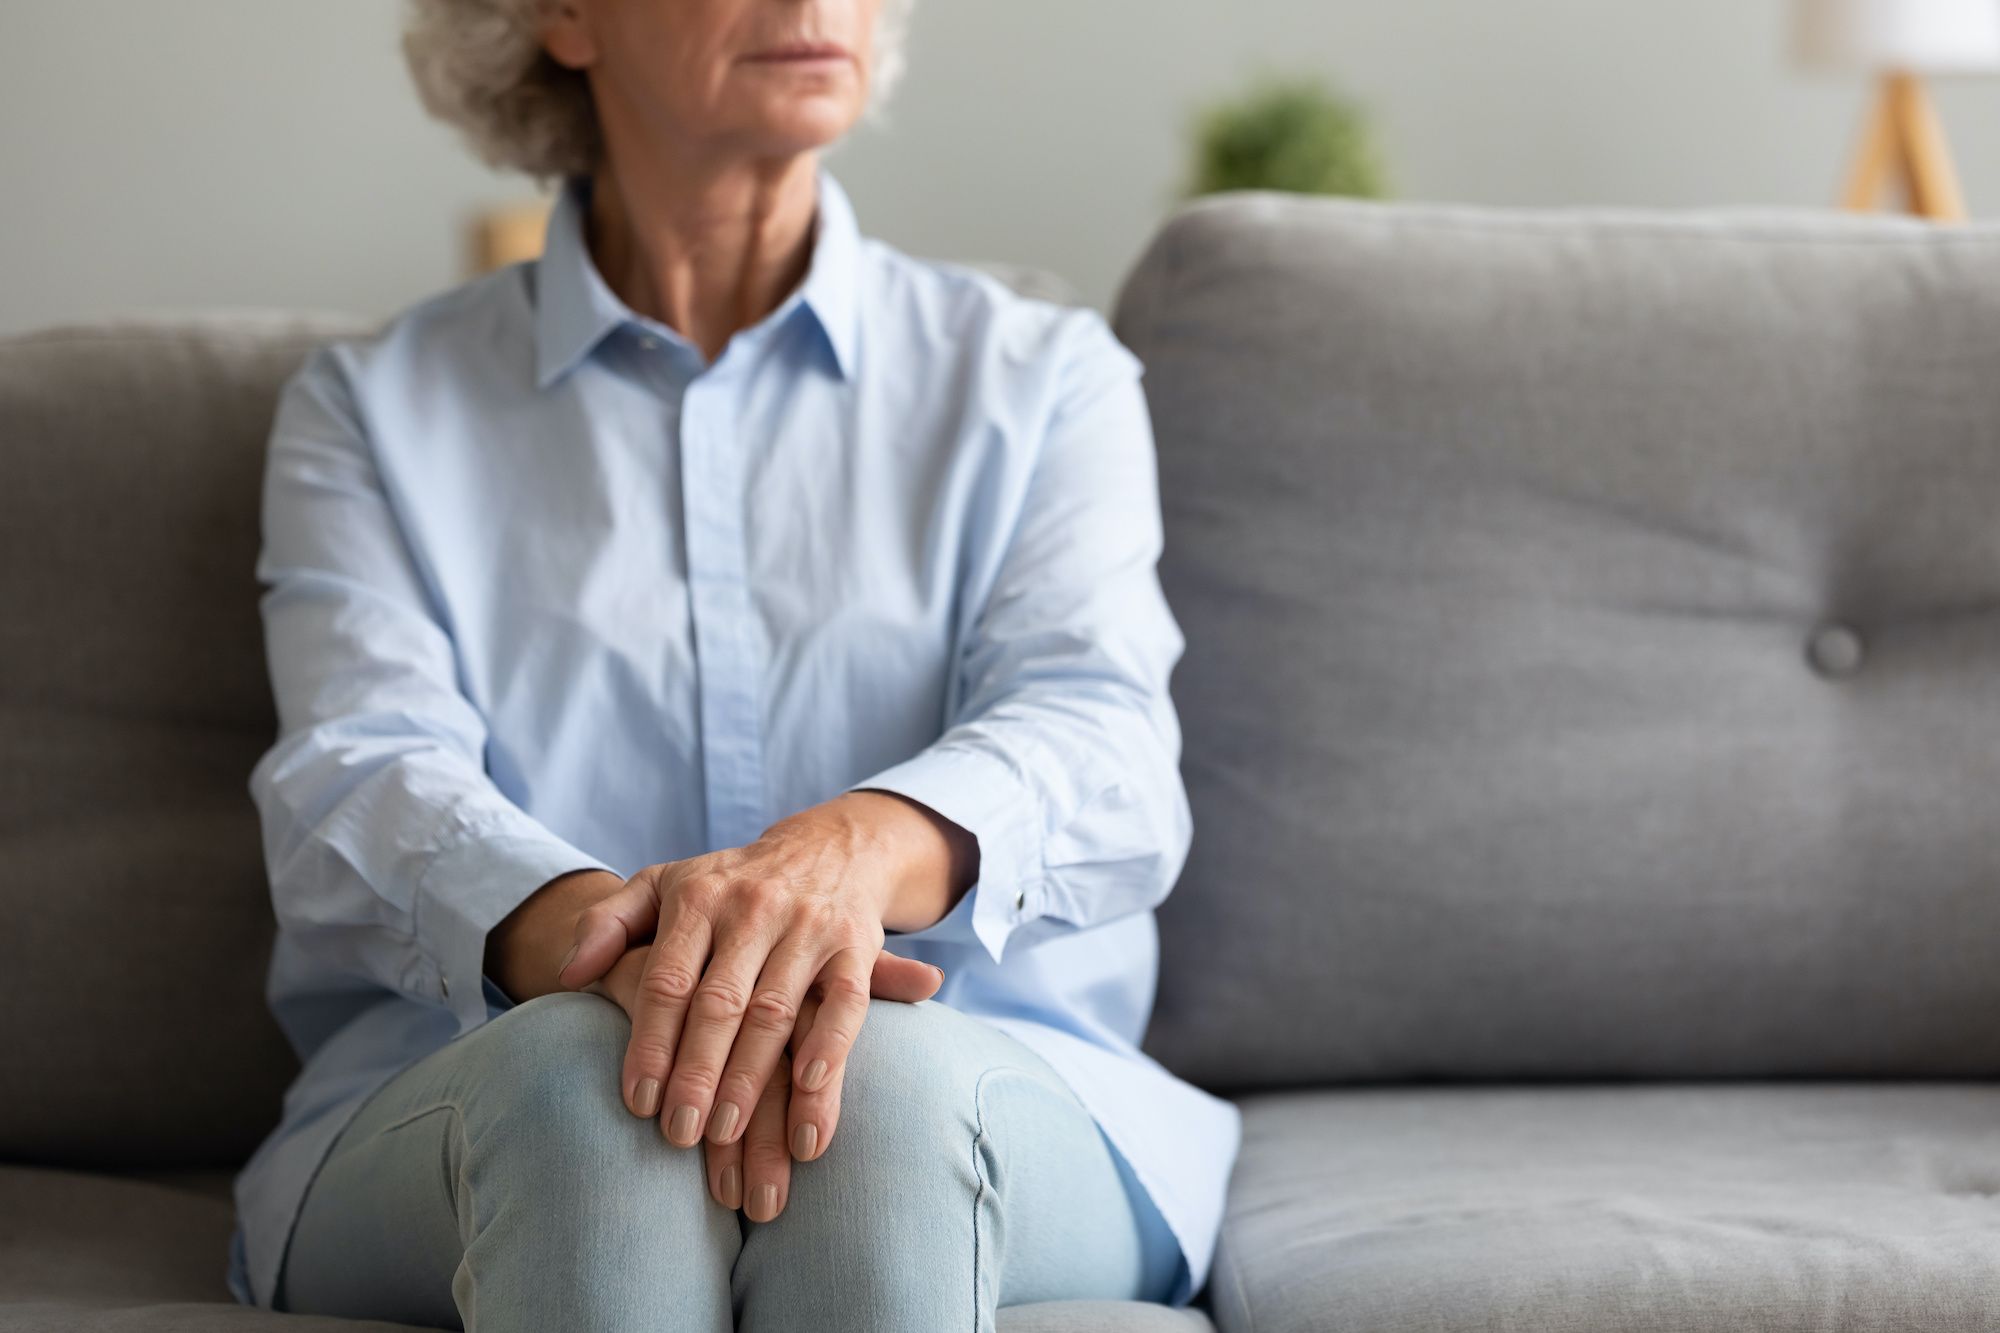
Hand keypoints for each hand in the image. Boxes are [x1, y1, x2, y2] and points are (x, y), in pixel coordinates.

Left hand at [557, 791, 973, 1164]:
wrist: (829, 847)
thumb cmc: (730, 884)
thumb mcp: (662, 884)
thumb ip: (607, 922)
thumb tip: (567, 974)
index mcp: (699, 898)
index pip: (668, 980)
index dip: (650, 1043)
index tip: (638, 1103)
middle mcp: (753, 909)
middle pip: (720, 1003)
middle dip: (698, 1073)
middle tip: (678, 1135)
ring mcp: (809, 927)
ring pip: (777, 1012)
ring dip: (753, 1079)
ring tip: (727, 1135)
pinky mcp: (856, 945)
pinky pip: (845, 1001)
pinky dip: (830, 1044)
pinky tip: (810, 1090)